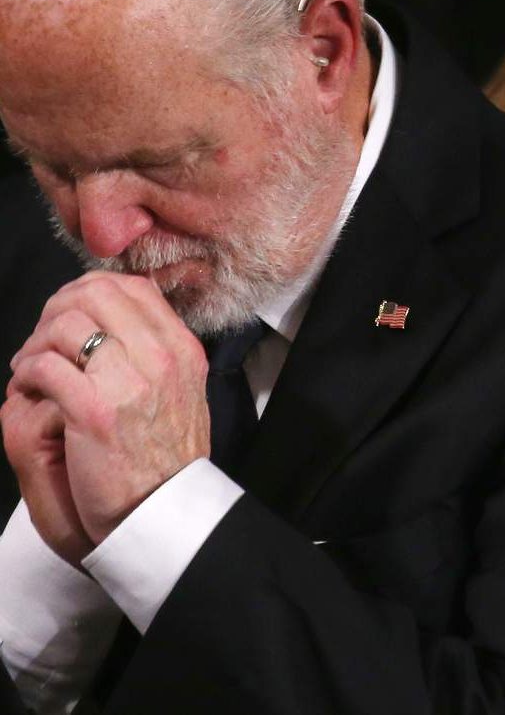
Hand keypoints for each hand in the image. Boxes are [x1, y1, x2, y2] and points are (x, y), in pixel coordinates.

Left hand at [4, 272, 210, 547]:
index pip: (131, 287)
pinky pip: (46, 366)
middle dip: (57, 309)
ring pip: (67, 324)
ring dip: (37, 342)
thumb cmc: (165, 459)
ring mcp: (129, 382)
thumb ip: (157, 351)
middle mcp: (160, 356)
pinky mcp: (95, 412)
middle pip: (95, 293)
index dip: (89, 291)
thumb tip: (120, 317)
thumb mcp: (181, 391)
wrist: (164, 514)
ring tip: (28, 366)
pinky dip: (28, 372)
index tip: (69, 313)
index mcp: (180, 347)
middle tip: (42, 338)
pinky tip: (27, 387)